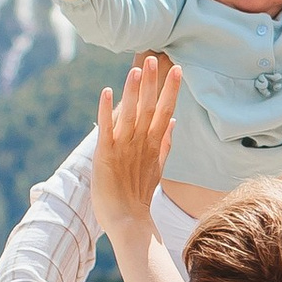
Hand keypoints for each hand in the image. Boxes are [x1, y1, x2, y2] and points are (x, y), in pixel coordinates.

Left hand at [93, 58, 179, 231]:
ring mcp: (123, 148)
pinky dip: (106, 110)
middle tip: (155, 58)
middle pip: (149, 108)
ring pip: (130, 113)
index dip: (170, 90)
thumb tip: (174, 122)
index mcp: (153, 145)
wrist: (127, 222)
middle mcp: (140, 143)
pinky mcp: (105, 154)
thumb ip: (164, 143)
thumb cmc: (138, 196)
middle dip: (152, 83)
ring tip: (136, 69)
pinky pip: (106, 128)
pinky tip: (105, 92)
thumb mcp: (156, 167)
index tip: (177, 69)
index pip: (165, 111)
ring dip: (133, 91)